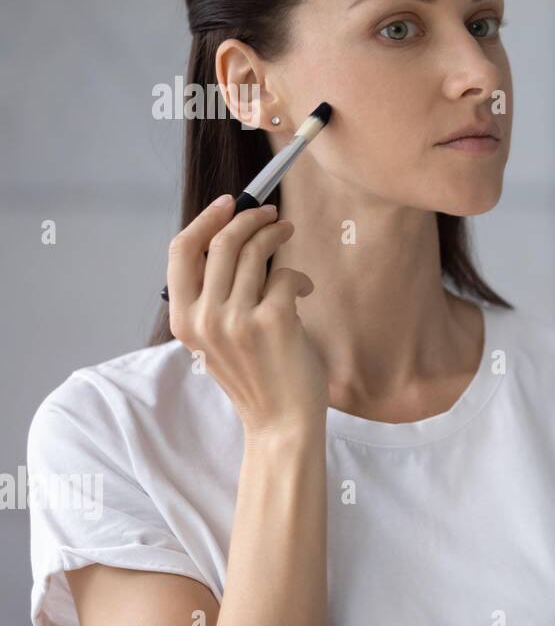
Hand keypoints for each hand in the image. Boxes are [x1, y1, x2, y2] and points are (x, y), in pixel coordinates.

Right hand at [166, 195, 326, 439]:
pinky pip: (285, 275)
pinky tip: (303, 291)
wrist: (280, 422)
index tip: (230, 203)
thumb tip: (231, 238)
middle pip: (222, 242)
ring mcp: (237, 320)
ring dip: (276, 234)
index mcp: (184, 320)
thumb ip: (214, 296)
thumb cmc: (256, 375)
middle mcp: (204, 318)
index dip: (206, 219)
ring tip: (287, 232)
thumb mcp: (216, 338)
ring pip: (255, 251)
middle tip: (272, 214)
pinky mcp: (273, 321)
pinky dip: (298, 277)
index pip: (181, 251)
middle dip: (250, 218)